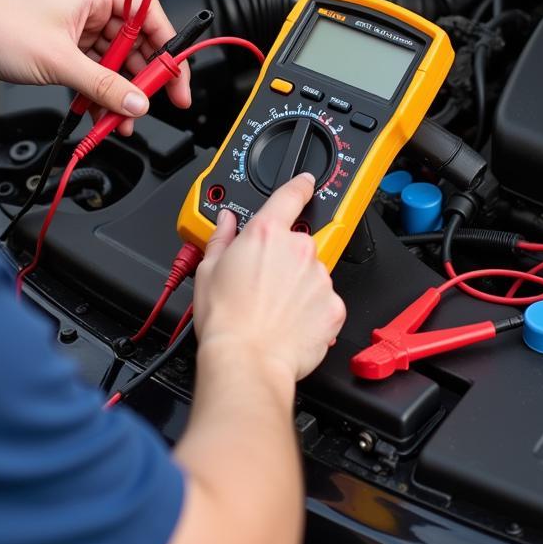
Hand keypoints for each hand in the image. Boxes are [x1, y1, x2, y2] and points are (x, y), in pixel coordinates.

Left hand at [0, 0, 191, 132]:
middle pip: (134, 43)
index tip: (175, 70)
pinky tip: (103, 115)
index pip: (146, 12)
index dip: (166, 41)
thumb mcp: (60, 61)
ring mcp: (74, 33)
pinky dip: (101, 95)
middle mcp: (87, 11)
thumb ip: (104, 85)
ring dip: (121, 92)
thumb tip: (136, 101)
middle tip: (159, 102)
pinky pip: (94, 76)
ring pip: (114, 64)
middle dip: (145, 76)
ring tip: (124, 118)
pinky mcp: (61, 54)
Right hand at [192, 174, 346, 382]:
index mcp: (266, 233)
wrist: (247, 360)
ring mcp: (319, 277)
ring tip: (274, 308)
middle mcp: (298, 249)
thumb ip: (221, 237)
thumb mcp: (208, 270)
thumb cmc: (226, 319)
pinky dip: (312, 310)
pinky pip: (325, 301)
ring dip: (299, 285)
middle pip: (298, 243)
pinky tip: (290, 322)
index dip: (300, 185)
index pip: (290, 196)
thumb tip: (226, 222)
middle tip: (263, 283)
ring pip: (312, 273)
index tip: (306, 183)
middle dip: (284, 259)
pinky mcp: (334, 305)